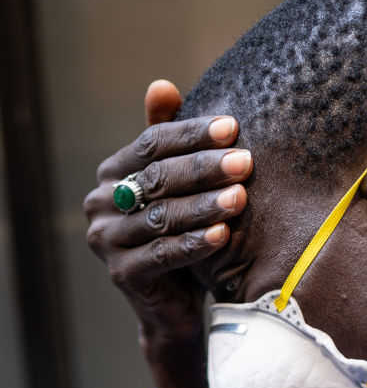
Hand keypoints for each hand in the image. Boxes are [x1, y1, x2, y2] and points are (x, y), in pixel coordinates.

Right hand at [83, 80, 251, 387]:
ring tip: (240, 197)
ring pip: (162, 217)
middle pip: (158, 178)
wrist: (176, 303)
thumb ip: (168, 142)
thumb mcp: (178, 187)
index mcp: (111, 173)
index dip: (192, 134)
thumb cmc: (183, 233)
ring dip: (204, 206)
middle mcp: (100, 204)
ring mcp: (107, 242)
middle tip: (245, 162)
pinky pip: (163, 255)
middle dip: (205, 168)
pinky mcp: (122, 276)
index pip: (151, 143)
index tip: (233, 126)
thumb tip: (161, 84)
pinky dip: (194, 244)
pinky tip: (223, 235)